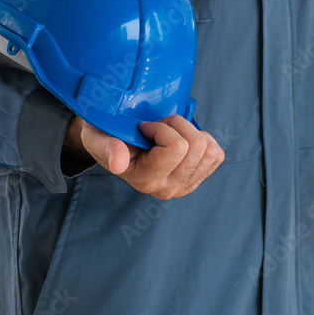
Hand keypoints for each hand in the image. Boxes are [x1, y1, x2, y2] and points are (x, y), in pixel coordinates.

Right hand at [73, 115, 224, 198]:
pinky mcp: (197, 179)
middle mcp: (167, 188)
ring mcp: (184, 186)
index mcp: (145, 180)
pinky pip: (216, 155)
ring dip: (191, 132)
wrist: (113, 146)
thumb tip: (118, 162)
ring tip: (170, 133)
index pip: (177, 148)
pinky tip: (184, 140)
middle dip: (178, 126)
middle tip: (158, 127)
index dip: (163, 128)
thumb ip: (107, 148)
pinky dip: (204, 140)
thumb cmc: (106, 137)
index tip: (145, 127)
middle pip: (196, 146)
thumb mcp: (97, 138)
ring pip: (209, 150)